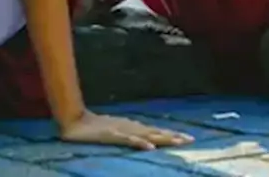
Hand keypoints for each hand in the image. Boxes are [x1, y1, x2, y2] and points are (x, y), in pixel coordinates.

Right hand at [60, 111, 193, 149]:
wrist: (76, 121)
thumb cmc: (96, 128)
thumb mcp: (116, 132)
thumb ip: (130, 136)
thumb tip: (145, 141)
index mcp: (134, 128)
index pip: (158, 132)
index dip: (173, 135)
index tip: (190, 138)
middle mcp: (132, 128)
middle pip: (157, 133)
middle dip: (174, 137)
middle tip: (192, 140)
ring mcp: (123, 130)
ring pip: (147, 135)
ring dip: (163, 139)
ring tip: (177, 142)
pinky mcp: (112, 134)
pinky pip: (128, 139)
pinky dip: (140, 143)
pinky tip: (149, 147)